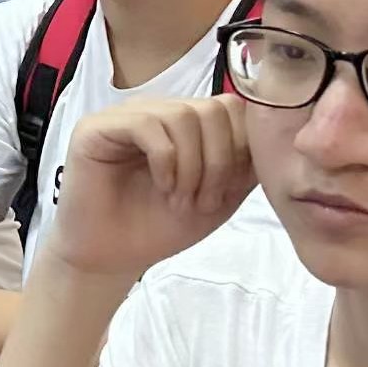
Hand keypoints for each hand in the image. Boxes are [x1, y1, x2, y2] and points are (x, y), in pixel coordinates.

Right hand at [47, 96, 256, 279]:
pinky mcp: (96, 127)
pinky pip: (146, 125)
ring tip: (181, 199)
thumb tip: (271, 140)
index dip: (240, 149)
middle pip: (213, 109)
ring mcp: (126, 116)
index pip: (231, 108)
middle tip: (204, 201)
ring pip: (183, 116)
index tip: (227, 194)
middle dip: (219, 161)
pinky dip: (165, 160)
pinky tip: (162, 186)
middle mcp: (157, 111)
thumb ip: (244, 168)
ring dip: (192, 166)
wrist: (110, 258)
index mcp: (186, 124)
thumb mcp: (218, 198)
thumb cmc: (158, 227)